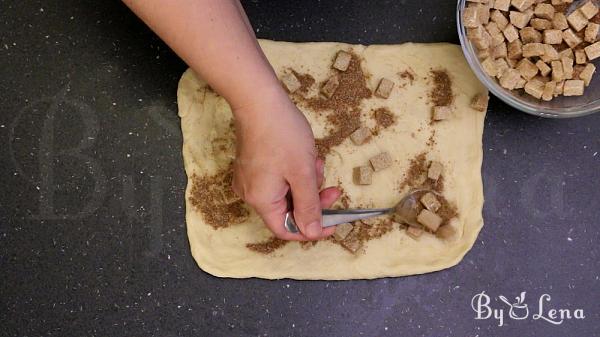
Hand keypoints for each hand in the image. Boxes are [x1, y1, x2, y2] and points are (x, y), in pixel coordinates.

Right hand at [232, 88, 340, 239]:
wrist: (259, 99)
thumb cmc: (281, 134)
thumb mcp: (303, 174)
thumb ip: (309, 206)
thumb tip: (311, 233)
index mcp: (261, 200)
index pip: (286, 229)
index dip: (311, 229)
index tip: (332, 222)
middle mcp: (250, 193)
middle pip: (287, 210)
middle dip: (313, 198)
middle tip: (332, 187)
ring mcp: (249, 178)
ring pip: (285, 193)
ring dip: (306, 182)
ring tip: (316, 162)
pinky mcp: (252, 165)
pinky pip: (278, 180)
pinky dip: (295, 173)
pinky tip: (305, 156)